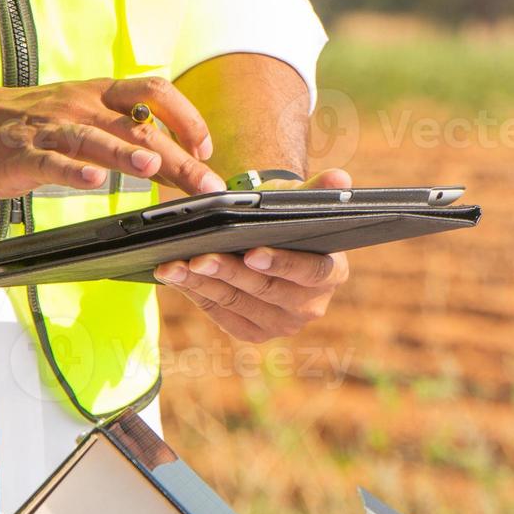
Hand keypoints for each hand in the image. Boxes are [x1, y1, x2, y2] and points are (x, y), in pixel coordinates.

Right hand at [0, 76, 225, 198]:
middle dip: (179, 157)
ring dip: (127, 152)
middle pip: (139, 126)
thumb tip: (179, 160)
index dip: (188, 117)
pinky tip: (92, 180)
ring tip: (153, 166)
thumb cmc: (35, 124)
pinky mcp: (24, 154)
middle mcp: (82, 106)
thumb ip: (129, 134)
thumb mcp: (87, 116)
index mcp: (102, 95)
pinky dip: (73, 170)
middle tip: (206, 183)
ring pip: (96, 138)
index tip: (207, 149)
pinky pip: (52, 161)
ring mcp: (52, 129)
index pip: (156, 93)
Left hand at [156, 169, 352, 342]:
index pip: (309, 271)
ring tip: (173, 265)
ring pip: (237, 304)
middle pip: (265, 291)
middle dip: (228, 272)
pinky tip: (175, 277)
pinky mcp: (254, 333)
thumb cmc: (286, 217)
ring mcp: (282, 324)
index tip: (251, 253)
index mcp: (332, 274)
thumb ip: (320, 189)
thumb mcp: (302, 200)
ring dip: (202, 284)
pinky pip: (221, 315)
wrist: (270, 240)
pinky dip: (197, 294)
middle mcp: (311, 306)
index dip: (281, 263)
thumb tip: (340, 180)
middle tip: (197, 257)